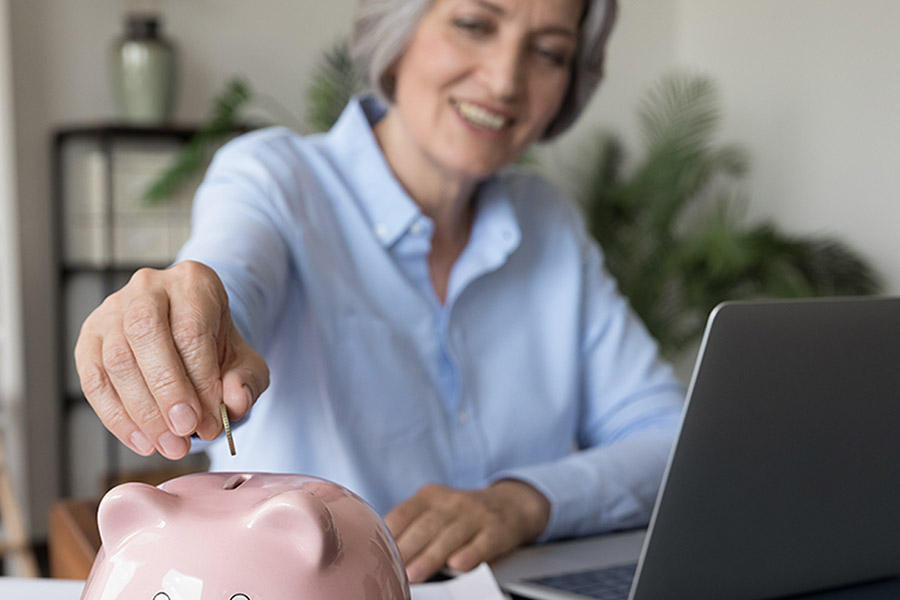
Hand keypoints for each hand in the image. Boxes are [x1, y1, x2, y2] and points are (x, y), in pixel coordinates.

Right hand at [74, 261, 268, 459]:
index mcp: (193, 282)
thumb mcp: (245, 361)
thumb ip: (247, 382)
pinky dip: (117, 417)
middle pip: (146, 335)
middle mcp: (148, 288)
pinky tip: (143, 441)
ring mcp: (112, 310)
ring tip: (169, 445)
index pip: (191, 329)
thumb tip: (234, 403)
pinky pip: (94, 380)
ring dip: (142, 412)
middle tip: (185, 432)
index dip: (201, 380)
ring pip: (117, 359)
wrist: (190, 336)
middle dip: (166, 391)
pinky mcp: (90, 339)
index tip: (211, 421)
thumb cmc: (217, 346)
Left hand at [385, 480, 549, 582]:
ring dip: (431, 556)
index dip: (389, 536)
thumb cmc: (461, 515)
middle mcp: (451, 502)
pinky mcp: (496, 530)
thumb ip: (411, 527)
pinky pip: (482, 542)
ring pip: (450, 536)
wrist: (509, 505)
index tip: (379, 556)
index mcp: (429, 496)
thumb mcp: (434, 509)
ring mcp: (475, 515)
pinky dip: (470, 554)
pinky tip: (458, 565)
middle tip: (394, 570)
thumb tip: (383, 553)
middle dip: (407, 549)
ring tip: (415, 575)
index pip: (403, 514)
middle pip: (425, 526)